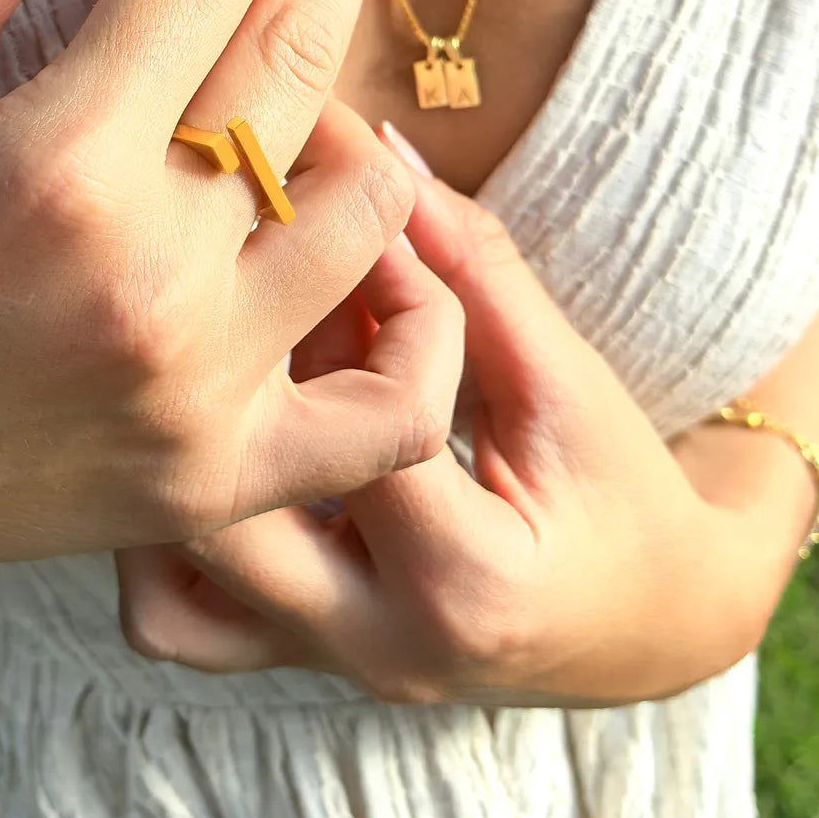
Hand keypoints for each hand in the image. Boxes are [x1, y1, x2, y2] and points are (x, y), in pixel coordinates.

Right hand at [0, 0, 452, 593]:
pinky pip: (390, 409)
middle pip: (297, 66)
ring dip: (366, 125)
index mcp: (54, 161)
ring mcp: (198, 392)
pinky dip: (418, 327)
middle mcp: (145, 278)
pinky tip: (381, 260)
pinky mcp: (220, 479)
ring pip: (368, 215)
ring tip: (328, 82)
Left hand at [117, 128, 779, 705]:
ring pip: (168, 591)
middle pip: (229, 514)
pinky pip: (179, 620)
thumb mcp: (565, 379)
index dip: (352, 302)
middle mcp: (377, 644)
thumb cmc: (623, 492)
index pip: (363, 418)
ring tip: (231, 384)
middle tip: (261, 304)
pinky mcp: (295, 660)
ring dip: (178, 469)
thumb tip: (383, 152)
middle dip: (233, 389)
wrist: (650, 623)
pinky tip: (220, 455)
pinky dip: (170, 541)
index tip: (353, 229)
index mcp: (466, 581)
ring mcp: (325, 665)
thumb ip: (474, 267)